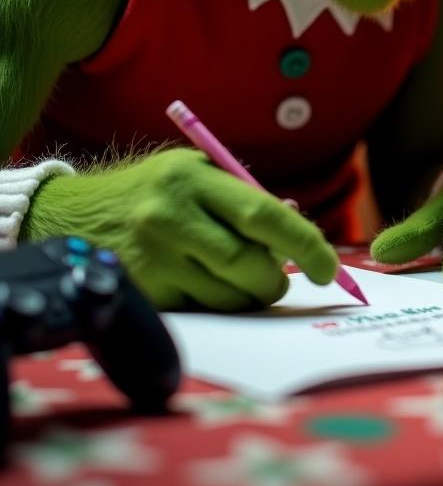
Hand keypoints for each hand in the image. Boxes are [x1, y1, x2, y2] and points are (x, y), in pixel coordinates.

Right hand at [23, 149, 339, 310]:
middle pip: (248, 263)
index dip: (304, 243)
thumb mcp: (196, 174)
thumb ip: (243, 197)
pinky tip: (204, 285)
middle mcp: (170, 216)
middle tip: (279, 277)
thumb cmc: (152, 191)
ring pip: (229, 296)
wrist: (70, 216)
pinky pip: (202, 310)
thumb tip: (296, 225)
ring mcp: (153, 258)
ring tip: (244, 280)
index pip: (262, 214)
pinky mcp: (142, 293)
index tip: (328, 267)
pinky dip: (218, 305)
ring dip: (250, 296)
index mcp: (193, 178)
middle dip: (276, 278)